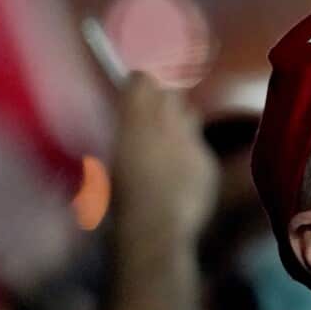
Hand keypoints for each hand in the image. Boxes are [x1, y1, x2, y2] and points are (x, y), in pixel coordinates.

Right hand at [110, 73, 217, 260]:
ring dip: (180, 124)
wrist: (156, 229)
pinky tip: (183, 178)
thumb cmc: (116, 202)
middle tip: (152, 121)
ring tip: (169, 146)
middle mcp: (167, 123)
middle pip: (171, 94)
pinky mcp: (209, 162)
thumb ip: (119, 143)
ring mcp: (192, 141)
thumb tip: (123, 140)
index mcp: (133, 120)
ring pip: (191, 116)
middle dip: (162, 102)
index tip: (135, 92)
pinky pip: (201, 149)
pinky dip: (193, 157)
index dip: (139, 86)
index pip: (142, 80)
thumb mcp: (101, 169)